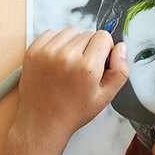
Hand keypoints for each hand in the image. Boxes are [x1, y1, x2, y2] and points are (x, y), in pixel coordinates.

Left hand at [13, 28, 128, 145]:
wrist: (41, 123)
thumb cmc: (72, 112)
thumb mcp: (105, 97)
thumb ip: (120, 71)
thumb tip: (120, 48)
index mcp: (87, 67)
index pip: (103, 36)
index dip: (104, 49)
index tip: (98, 62)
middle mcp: (66, 56)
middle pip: (87, 34)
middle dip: (89, 48)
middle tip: (82, 69)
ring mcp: (47, 53)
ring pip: (70, 32)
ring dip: (72, 44)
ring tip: (68, 65)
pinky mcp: (33, 52)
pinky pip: (50, 33)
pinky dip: (55, 43)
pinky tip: (56, 60)